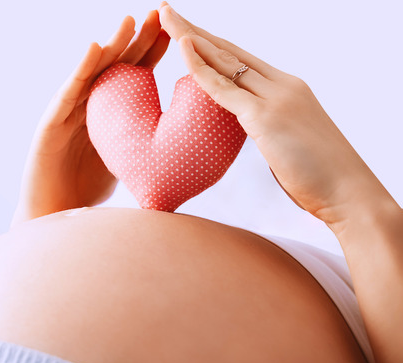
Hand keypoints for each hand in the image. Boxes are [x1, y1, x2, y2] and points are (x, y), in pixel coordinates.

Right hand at [11, 11, 170, 226]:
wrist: (53, 218)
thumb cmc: (86, 194)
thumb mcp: (126, 164)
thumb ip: (145, 146)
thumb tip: (185, 145)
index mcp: (108, 112)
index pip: (135, 75)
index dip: (154, 52)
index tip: (177, 30)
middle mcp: (86, 106)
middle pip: (115, 65)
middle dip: (137, 39)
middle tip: (159, 13)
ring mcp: (66, 113)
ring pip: (91, 73)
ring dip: (111, 45)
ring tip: (130, 22)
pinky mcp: (49, 125)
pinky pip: (67, 95)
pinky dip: (79, 72)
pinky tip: (93, 50)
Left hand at [157, 2, 397, 228]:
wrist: (349, 193)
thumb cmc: (319, 176)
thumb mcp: (288, 142)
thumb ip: (268, 128)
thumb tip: (254, 130)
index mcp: (287, 89)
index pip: (240, 58)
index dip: (211, 43)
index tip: (186, 31)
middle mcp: (281, 85)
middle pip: (228, 50)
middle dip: (194, 30)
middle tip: (166, 11)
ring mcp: (274, 98)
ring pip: (224, 60)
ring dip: (190, 37)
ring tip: (165, 17)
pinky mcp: (265, 117)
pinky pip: (224, 88)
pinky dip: (201, 67)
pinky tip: (182, 49)